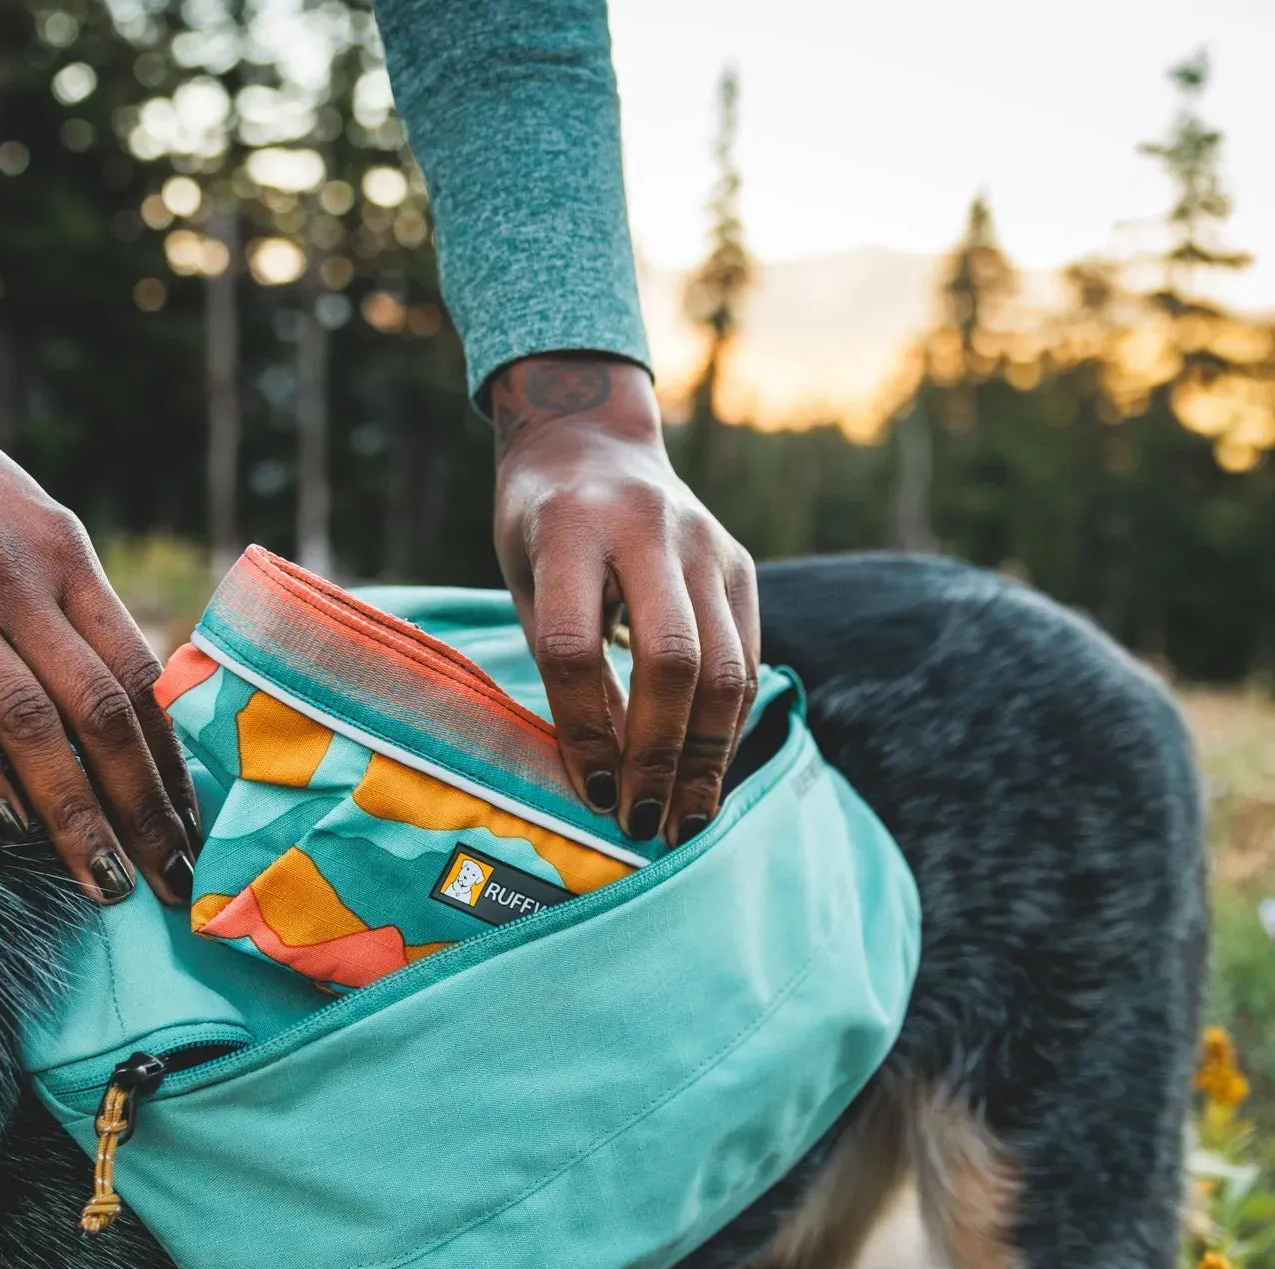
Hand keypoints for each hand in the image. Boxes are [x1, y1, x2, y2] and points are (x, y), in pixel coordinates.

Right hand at [0, 247, 197, 904]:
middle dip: (139, 805)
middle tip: (167, 881)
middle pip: (98, 709)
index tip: (192, 827)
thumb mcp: (19, 523)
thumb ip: (64, 607)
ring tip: (101, 880)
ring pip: (28, 722)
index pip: (136, 672)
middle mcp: (13, 573)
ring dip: (71, 813)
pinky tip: (5, 826)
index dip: (169, 759)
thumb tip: (122, 713)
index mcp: (62, 551)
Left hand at [488, 354, 761, 845]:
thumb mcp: (528, 582)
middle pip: (671, 658)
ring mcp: (706, 544)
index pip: (576, 645)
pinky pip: (747, 658)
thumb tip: (604, 778)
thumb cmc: (542, 530)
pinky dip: (728, 725)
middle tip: (643, 821)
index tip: (592, 794)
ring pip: (726, 666)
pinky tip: (707, 773)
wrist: (591, 441)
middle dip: (660, 754)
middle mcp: (647, 529)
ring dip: (707, 755)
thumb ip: (563, 665)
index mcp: (570, 528)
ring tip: (686, 818)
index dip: (585, 729)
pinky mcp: (740, 564)